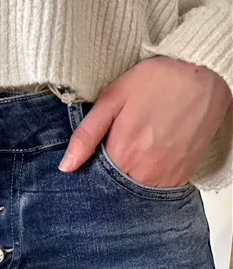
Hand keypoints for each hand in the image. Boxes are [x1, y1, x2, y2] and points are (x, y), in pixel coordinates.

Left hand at [58, 56, 232, 187]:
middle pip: (114, 191)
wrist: (203, 74)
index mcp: (121, 154)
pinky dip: (146, 182)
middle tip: (108, 158)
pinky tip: (143, 163)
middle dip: (105, 181)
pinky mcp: (182, 177)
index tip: (86, 165)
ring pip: (135, 193)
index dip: (86, 175)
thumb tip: (65, 166)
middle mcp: (143, 172)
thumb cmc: (155, 82)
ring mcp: (165, 177)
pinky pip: (156, 191)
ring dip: (126, 183)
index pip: (93, 182)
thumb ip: (86, 135)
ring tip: (127, 158)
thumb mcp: (111, 99)